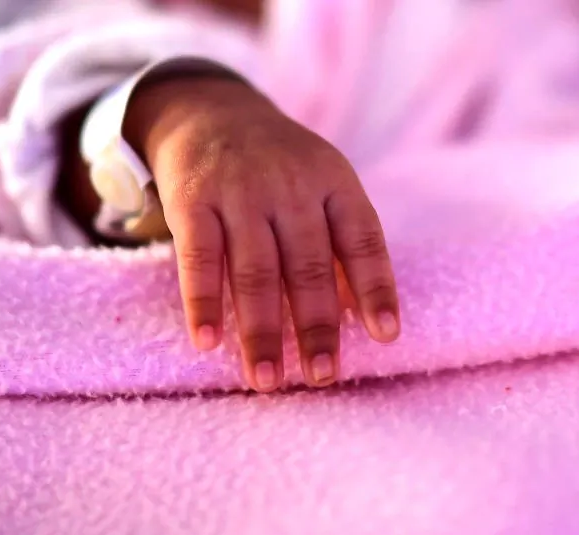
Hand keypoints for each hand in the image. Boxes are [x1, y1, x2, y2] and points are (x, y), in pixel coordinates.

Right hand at [124, 73, 400, 391]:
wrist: (210, 112)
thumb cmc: (281, 169)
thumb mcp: (323, 186)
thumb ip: (342, 243)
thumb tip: (366, 319)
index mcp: (335, 183)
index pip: (363, 241)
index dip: (377, 289)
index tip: (386, 336)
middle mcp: (291, 187)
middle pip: (309, 266)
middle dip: (317, 326)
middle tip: (322, 376)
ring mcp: (240, 192)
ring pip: (256, 271)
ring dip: (261, 330)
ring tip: (267, 380)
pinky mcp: (192, 200)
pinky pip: (199, 259)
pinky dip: (203, 302)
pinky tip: (207, 342)